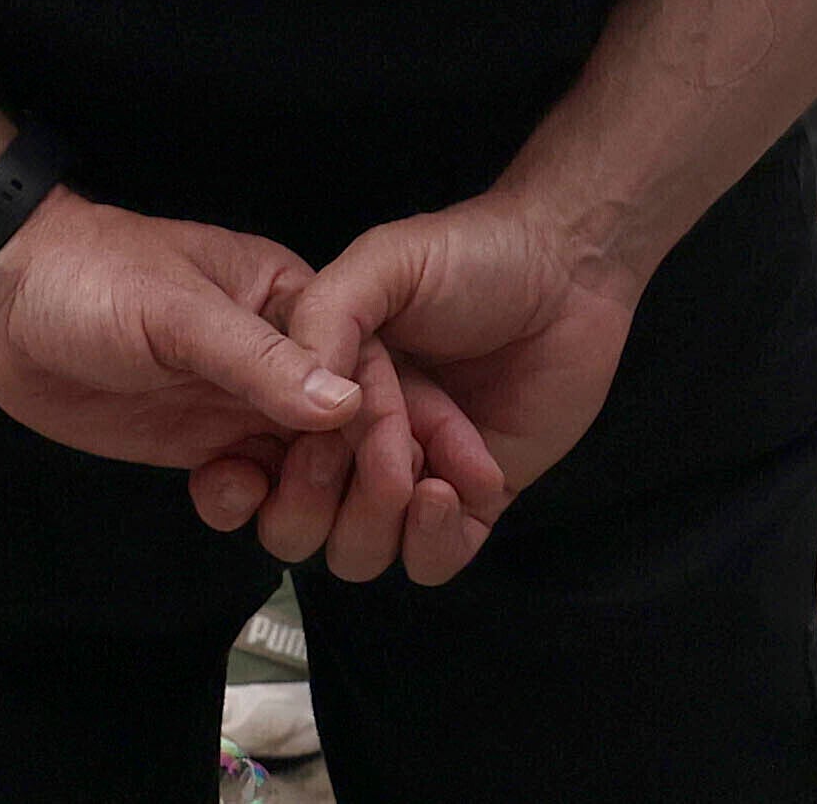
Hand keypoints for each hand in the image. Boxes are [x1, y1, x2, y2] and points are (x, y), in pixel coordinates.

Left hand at [0, 192, 379, 487]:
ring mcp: (234, 401)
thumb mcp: (179, 313)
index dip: (387, 422)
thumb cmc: (94, 276)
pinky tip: (219, 495)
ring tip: (277, 513)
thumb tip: (347, 404)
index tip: (398, 476)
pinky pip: (247, 485)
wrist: (3, 298)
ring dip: (300, 498)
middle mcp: (275, 355)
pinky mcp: (195, 440)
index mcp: (289, 300)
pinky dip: (246, 503)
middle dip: (348, 473)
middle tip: (327, 507)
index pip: (365, 363)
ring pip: (301, 465)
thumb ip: (260, 360)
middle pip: (343, 426)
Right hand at [274, 189, 646, 581]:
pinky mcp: (472, 501)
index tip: (275, 458)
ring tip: (422, 466)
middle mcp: (355, 443)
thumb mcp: (380, 265)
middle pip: (296, 530)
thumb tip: (293, 399)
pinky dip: (433, 538)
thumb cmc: (470, 255)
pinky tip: (452, 485)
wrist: (565, 269)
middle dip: (319, 502)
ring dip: (380, 518)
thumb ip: (323, 319)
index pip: (254, 469)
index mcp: (316, 393)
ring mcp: (413, 476)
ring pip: (359, 554)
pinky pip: (433, 562)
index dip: (252, 481)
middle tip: (367, 448)